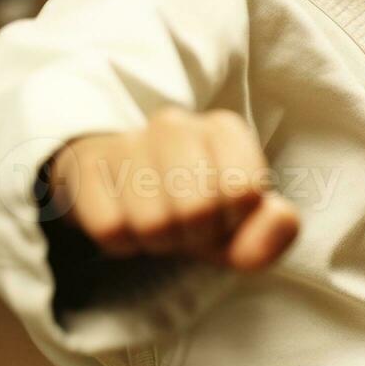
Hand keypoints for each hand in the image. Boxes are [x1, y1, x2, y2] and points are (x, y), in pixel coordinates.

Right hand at [46, 107, 299, 271]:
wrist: (114, 186)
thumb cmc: (187, 206)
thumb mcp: (235, 228)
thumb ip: (271, 233)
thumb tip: (280, 218)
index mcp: (223, 129)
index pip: (244, 191)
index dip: (232, 220)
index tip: (218, 214)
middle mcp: (175, 123)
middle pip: (198, 209)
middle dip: (191, 235)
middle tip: (180, 224)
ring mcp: (127, 140)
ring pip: (153, 223)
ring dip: (155, 241)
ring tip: (152, 221)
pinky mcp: (85, 164)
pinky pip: (112, 229)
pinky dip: (121, 242)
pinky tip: (122, 217)